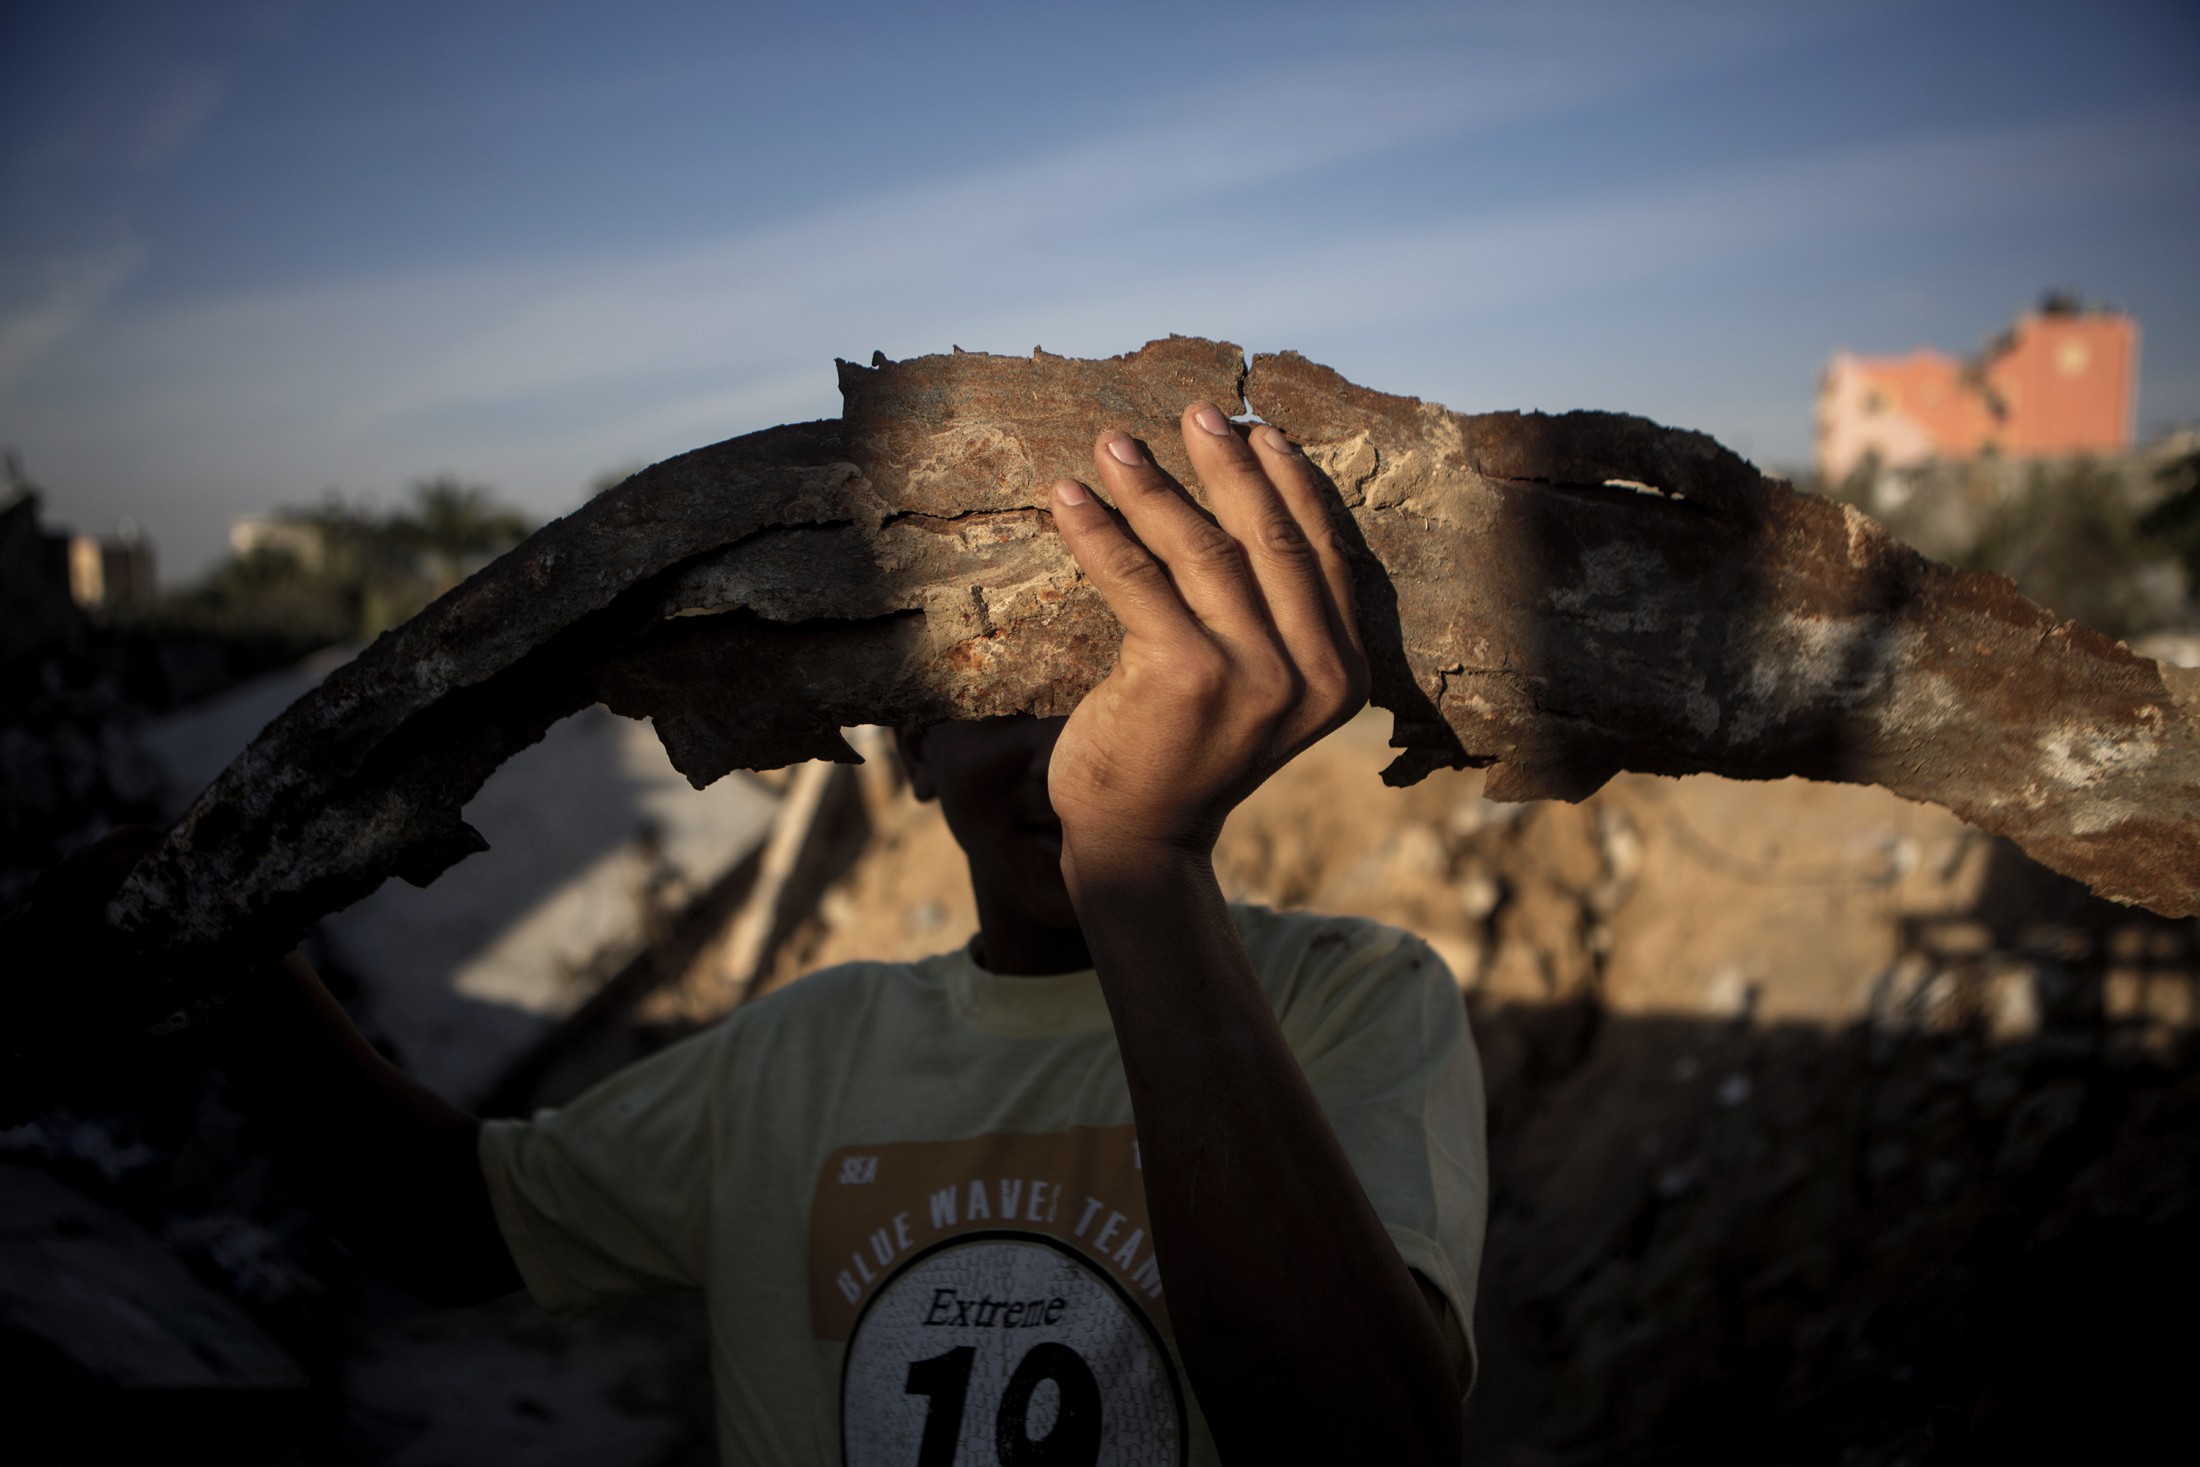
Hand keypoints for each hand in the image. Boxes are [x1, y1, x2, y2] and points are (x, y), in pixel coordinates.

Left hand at [1045, 402, 1368, 869]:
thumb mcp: (1261, 684)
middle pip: (1268, 539)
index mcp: (1345, 671)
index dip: (1290, 483)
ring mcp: (1253, 677)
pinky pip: (1136, 580)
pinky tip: (1067, 497)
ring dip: (1152, 486)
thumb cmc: (1192, 747)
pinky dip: (1098, 530)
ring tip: (1113, 444)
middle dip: (1228, 466)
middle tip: (1195, 411)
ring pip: (1201, 551)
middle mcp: (1313, 673)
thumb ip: (1276, 616)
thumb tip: (1247, 493)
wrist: (1142, 838)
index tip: (1257, 430)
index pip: (1323, 553)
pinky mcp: (1184, 677)